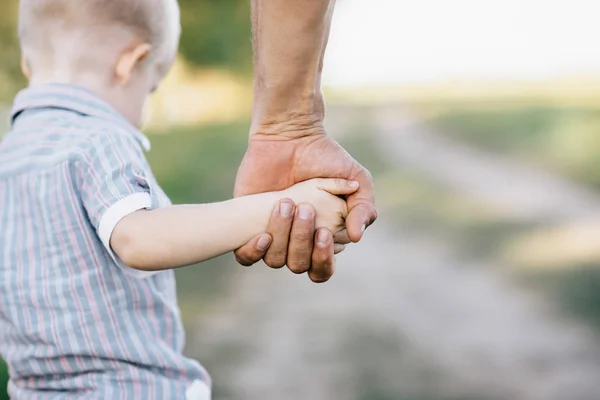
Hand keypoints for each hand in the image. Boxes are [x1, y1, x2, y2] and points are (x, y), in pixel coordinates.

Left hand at [234, 132, 376, 280]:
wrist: (290, 135)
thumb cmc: (325, 157)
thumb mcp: (356, 180)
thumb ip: (364, 209)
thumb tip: (356, 237)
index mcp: (322, 239)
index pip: (321, 268)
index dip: (322, 257)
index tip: (323, 231)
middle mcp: (296, 242)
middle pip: (299, 265)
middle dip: (302, 241)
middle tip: (305, 209)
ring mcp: (272, 235)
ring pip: (275, 260)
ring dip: (282, 236)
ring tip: (286, 203)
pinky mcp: (246, 226)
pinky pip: (246, 257)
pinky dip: (253, 252)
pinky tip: (262, 235)